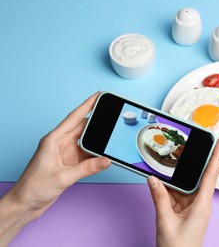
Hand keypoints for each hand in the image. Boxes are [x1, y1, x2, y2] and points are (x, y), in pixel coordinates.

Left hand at [0, 92, 110, 244]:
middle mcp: (60, 143)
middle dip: (98, 122)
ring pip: (86, 142)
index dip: (87, 104)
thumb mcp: (63, 177)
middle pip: (83, 128)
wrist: (25, 204)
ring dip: (97, 142)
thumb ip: (87, 168)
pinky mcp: (69, 164)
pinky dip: (95, 155)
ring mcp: (65, 153)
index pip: (74, 117)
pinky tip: (103, 156)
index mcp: (53, 139)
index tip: (98, 95)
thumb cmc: (33, 187)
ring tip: (111, 138)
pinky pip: (86, 155)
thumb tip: (106, 160)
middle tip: (112, 116)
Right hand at [147, 137, 218, 246]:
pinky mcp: (185, 211)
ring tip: (170, 162)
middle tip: (195, 142)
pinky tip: (161, 182)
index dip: (216, 156)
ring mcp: (193, 207)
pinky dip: (169, 188)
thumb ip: (159, 197)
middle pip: (200, 176)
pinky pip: (177, 194)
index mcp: (202, 205)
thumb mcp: (165, 221)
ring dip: (177, 177)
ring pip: (185, 185)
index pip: (211, 175)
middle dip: (197, 160)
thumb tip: (152, 179)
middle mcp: (200, 203)